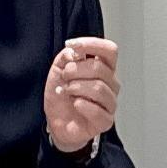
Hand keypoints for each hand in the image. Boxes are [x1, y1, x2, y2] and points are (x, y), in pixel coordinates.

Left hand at [43, 35, 120, 152]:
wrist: (56, 123)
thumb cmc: (61, 97)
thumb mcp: (57, 70)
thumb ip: (66, 57)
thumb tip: (74, 51)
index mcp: (103, 68)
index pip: (109, 50)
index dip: (91, 44)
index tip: (71, 45)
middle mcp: (110, 84)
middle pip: (100, 68)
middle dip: (75, 70)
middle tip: (64, 76)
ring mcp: (110, 102)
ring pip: (99, 88)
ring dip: (76, 88)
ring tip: (66, 91)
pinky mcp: (106, 120)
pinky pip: (98, 110)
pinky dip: (82, 105)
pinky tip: (75, 104)